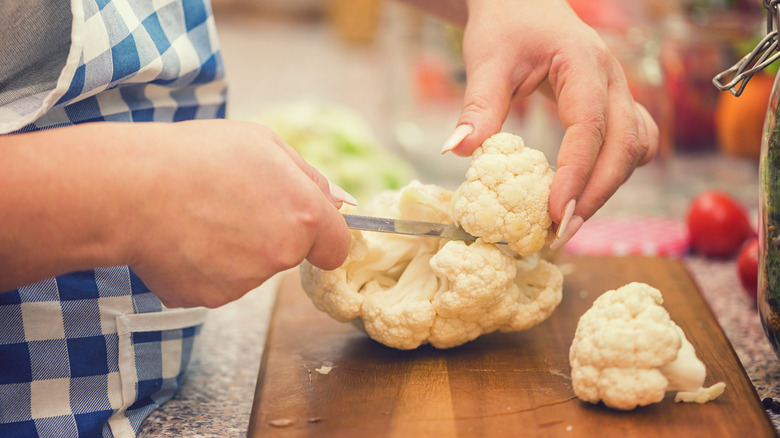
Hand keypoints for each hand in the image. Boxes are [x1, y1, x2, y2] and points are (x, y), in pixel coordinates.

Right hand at [127, 120, 352, 307]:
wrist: (130, 189)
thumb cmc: (197, 156)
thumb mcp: (265, 144)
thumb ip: (311, 178)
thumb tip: (344, 203)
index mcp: (304, 215)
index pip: (336, 246)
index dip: (321, 235)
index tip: (303, 227)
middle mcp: (281, 255)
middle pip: (289, 253)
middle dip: (270, 233)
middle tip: (229, 202)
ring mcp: (245, 282)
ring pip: (251, 268)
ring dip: (234, 248)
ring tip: (198, 215)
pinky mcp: (210, 298)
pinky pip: (217, 282)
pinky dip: (203, 265)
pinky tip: (181, 238)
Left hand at [440, 0, 658, 246]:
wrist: (524, 2)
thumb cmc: (506, 24)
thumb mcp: (486, 59)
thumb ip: (478, 106)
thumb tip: (459, 151)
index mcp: (583, 64)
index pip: (590, 127)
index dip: (576, 174)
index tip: (556, 213)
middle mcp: (612, 79)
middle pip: (624, 146)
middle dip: (596, 195)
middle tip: (560, 234)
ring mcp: (620, 92)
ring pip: (636, 148)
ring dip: (608, 187)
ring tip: (569, 220)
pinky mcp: (615, 105)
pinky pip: (633, 143)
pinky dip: (614, 171)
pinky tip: (584, 192)